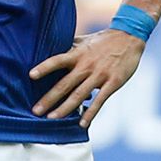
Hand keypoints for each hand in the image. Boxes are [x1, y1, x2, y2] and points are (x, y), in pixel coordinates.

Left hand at [30, 28, 146, 126]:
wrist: (130, 37)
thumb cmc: (104, 40)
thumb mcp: (84, 40)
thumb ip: (69, 47)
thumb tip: (49, 49)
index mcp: (78, 54)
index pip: (58, 60)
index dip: (44, 67)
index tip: (31, 76)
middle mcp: (86, 65)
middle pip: (65, 84)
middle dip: (49, 98)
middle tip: (35, 111)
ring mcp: (100, 75)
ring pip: (79, 95)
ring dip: (65, 108)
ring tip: (52, 118)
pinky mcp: (113, 82)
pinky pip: (100, 100)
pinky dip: (90, 113)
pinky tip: (82, 124)